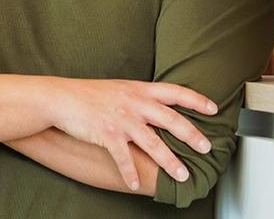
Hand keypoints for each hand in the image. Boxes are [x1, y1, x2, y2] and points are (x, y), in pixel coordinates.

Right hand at [41, 78, 217, 192]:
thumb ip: (140, 97)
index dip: (196, 100)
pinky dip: (129, 173)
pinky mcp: (107, 134)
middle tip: (206, 148)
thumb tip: (158, 108)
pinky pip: (124, 158)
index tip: (213, 109)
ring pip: (154, 143)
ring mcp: (122, 119)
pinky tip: (134, 185)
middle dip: (192, 136)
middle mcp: (135, 103)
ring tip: (182, 175)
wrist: (60, 98)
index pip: (175, 92)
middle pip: (172, 120)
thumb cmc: (88, 94)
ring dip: (170, 162)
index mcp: (139, 90)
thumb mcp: (119, 89)